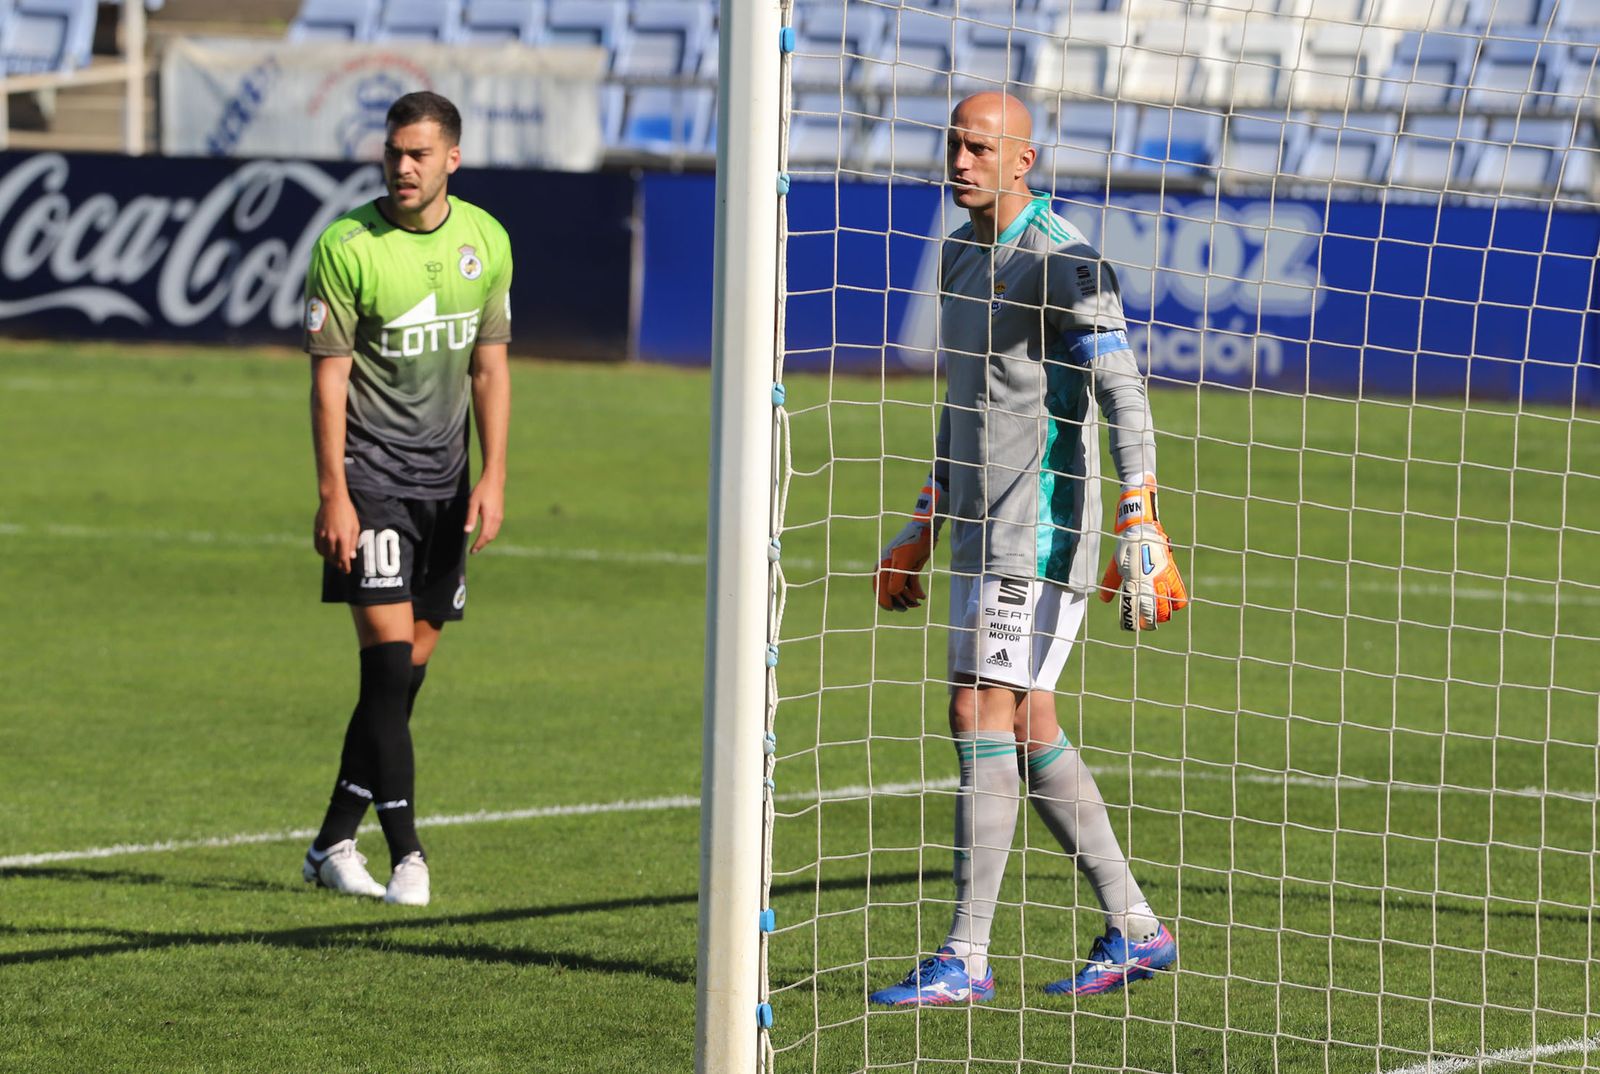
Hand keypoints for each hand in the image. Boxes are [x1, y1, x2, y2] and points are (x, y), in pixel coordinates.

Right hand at [314, 492, 359, 573]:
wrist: (333, 500)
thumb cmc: (348, 513)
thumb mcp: (355, 527)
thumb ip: (353, 543)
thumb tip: (351, 557)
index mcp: (343, 537)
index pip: (343, 557)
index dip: (345, 566)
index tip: (347, 571)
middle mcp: (332, 538)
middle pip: (334, 557)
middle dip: (338, 564)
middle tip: (342, 567)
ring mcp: (323, 535)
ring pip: (325, 554)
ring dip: (330, 560)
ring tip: (335, 561)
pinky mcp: (317, 532)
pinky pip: (318, 547)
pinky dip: (322, 552)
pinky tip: (326, 553)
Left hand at [465, 478, 504, 553]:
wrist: (495, 480)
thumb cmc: (482, 490)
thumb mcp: (472, 503)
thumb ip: (470, 518)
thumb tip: (467, 532)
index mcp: (490, 517)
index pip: (484, 536)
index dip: (478, 545)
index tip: (472, 551)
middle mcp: (497, 519)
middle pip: (490, 537)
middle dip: (482, 545)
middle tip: (473, 550)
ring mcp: (500, 517)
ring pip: (494, 533)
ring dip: (486, 540)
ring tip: (478, 544)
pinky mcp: (500, 514)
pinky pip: (496, 529)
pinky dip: (490, 535)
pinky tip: (484, 534)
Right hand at [874, 477, 942, 610]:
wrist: (926, 528)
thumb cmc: (913, 542)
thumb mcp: (905, 561)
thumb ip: (897, 578)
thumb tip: (893, 594)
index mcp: (883, 566)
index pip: (879, 589)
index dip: (886, 601)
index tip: (895, 609)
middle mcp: (888, 568)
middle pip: (889, 592)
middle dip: (899, 601)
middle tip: (910, 607)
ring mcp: (898, 569)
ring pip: (900, 589)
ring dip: (909, 598)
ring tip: (918, 603)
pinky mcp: (909, 568)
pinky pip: (909, 584)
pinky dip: (915, 591)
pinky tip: (922, 597)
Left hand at [1099, 482, 1187, 630]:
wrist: (1142, 528)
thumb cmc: (1126, 546)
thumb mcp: (1114, 564)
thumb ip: (1110, 582)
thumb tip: (1104, 600)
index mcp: (1133, 581)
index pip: (1134, 609)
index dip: (1133, 621)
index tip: (1130, 627)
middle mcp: (1149, 582)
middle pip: (1153, 613)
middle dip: (1149, 623)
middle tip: (1145, 625)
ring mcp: (1163, 578)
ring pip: (1167, 607)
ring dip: (1162, 616)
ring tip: (1158, 618)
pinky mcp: (1172, 573)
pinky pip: (1180, 595)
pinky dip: (1177, 603)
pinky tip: (1171, 606)